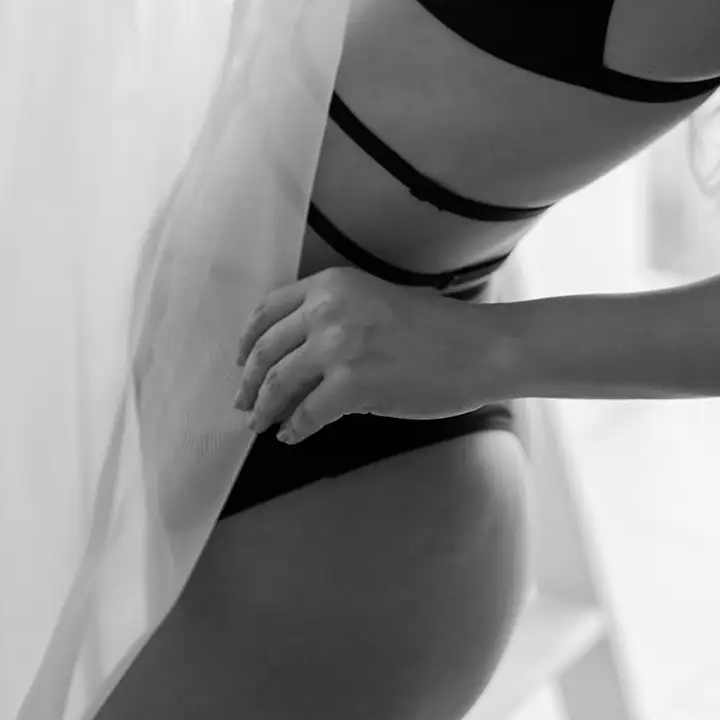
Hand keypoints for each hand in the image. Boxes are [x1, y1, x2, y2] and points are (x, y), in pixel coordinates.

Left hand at [234, 267, 506, 441]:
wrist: (478, 348)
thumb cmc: (436, 328)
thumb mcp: (374, 301)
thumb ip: (334, 316)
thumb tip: (293, 355)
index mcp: (333, 283)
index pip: (269, 310)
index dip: (247, 340)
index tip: (240, 361)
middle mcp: (329, 309)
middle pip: (266, 350)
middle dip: (249, 382)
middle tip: (243, 402)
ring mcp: (339, 346)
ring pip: (278, 384)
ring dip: (265, 409)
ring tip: (261, 424)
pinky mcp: (353, 385)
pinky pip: (306, 414)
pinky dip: (294, 429)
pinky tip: (293, 436)